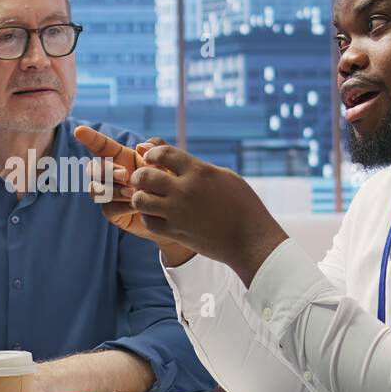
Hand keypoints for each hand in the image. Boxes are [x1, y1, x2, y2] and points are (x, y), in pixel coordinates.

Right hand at [75, 127, 178, 246]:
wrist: (176, 214)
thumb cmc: (170, 185)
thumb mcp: (168, 163)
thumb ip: (158, 150)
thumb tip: (140, 146)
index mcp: (122, 158)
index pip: (102, 146)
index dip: (90, 137)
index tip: (79, 130)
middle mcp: (111, 174)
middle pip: (93, 167)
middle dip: (106, 169)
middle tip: (125, 175)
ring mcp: (110, 193)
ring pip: (96, 188)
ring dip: (112, 190)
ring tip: (133, 193)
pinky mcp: (112, 212)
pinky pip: (108, 207)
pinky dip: (121, 206)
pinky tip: (136, 207)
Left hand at [128, 142, 289, 285]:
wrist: (250, 239)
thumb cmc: (242, 204)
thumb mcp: (223, 176)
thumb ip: (195, 165)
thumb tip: (168, 154)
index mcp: (199, 171)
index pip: (163, 152)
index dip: (153, 152)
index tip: (153, 158)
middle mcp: (185, 190)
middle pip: (145, 176)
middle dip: (140, 175)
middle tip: (143, 179)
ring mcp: (178, 213)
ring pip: (140, 200)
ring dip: (140, 197)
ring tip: (147, 197)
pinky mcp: (176, 232)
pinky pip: (148, 221)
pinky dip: (148, 216)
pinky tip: (156, 214)